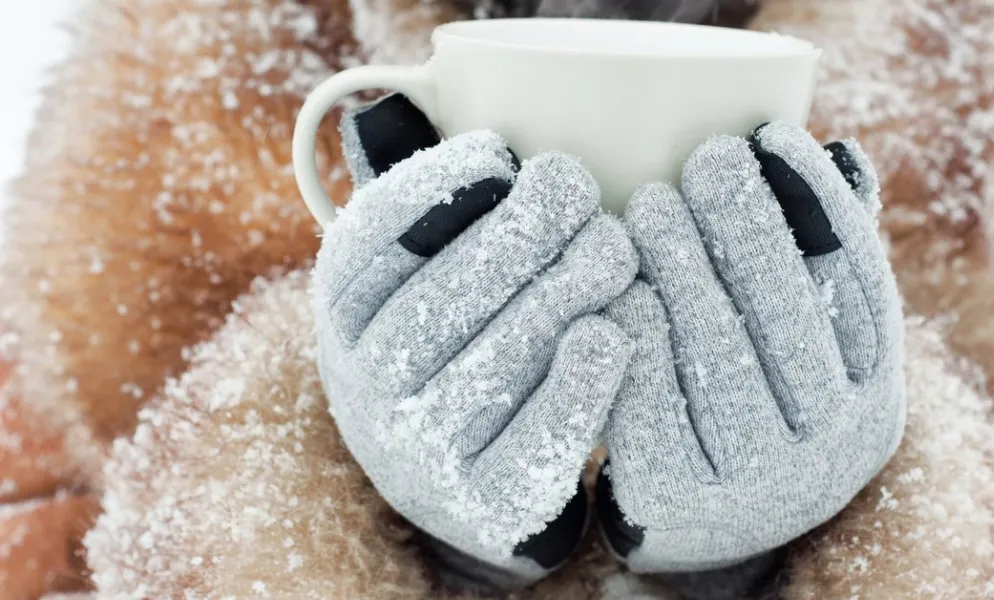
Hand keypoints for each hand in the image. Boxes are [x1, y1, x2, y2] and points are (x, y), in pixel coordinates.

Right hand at [315, 95, 636, 590]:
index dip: (431, 190)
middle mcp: (366, 390)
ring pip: (494, 367)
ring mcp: (419, 456)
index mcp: (344, 320)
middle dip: (517, 234)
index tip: (498, 155)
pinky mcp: (486, 504)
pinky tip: (610, 336)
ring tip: (612, 250)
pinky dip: (578, 387)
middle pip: (439, 302)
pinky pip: (535, 442)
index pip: (368, 245)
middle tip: (578, 188)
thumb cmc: (461, 339)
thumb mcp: (425, 276)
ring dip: (560, 296)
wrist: (464, 477)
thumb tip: (497, 153)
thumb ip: (441, 216)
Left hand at [598, 123, 905, 578]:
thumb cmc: (754, 401)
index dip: (817, 204)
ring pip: (718, 350)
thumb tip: (845, 154)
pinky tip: (617, 282)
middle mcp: (836, 448)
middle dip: (745, 224)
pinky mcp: (684, 498)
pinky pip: (652, 395)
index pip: (858, 284)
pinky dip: (634, 329)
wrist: (702, 525)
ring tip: (646, 203)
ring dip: (682, 264)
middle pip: (788, 314)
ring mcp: (763, 484)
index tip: (773, 134)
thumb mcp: (808, 345)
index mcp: (875, 398)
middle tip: (704, 158)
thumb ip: (826, 258)